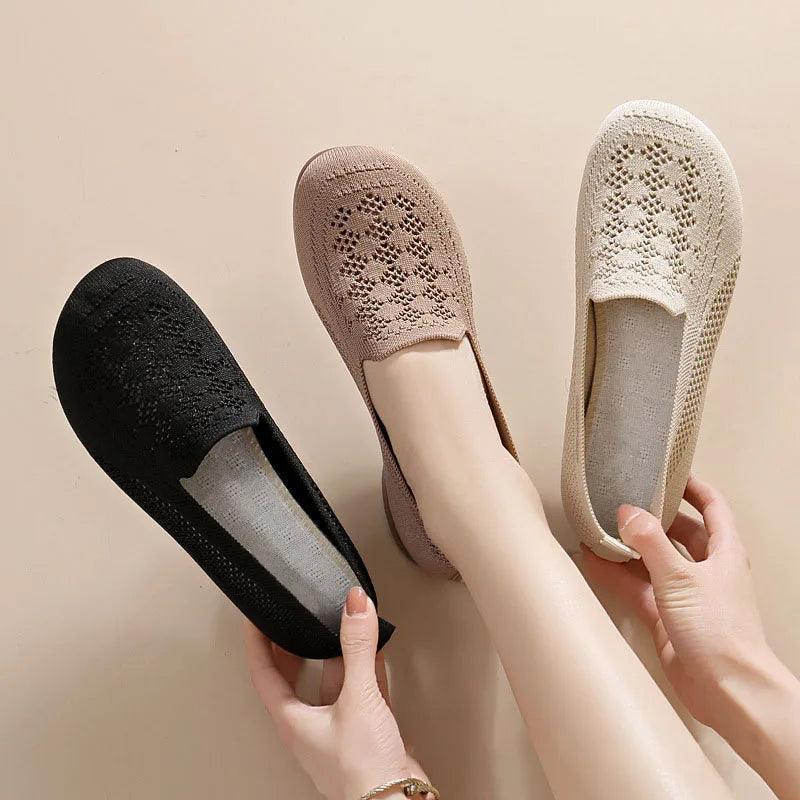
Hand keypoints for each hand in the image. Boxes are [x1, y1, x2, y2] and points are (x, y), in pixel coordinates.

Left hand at [244, 587, 425, 799]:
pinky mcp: (363, 734)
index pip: (263, 674)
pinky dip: (365, 670)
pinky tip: (375, 654)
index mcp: (292, 721)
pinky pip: (359, 693)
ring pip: (331, 683)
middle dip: (293, 647)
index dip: (257, 643)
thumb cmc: (363, 768)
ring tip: (344, 625)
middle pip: (294, 679)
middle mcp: (310, 726)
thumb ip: (357, 647)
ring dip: (338, 655)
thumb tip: (354, 605)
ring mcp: (337, 731)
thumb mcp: (358, 697)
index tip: (255, 618)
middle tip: (293, 619)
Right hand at [583, 475, 799, 798]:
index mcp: (724, 552)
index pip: (713, 507)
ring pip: (654, 560)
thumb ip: (650, 541)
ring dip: (629, 547)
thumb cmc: (720, 632)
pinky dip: (618, 576)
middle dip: (653, 517)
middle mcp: (707, 570)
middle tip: (623, 499)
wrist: (727, 690)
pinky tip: (595, 564)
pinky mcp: (668, 618)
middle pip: (680, 532)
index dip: (692, 487)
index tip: (667, 472)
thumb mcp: (680, 577)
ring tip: (600, 529)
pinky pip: (638, 588)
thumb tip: (627, 510)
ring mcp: (687, 595)